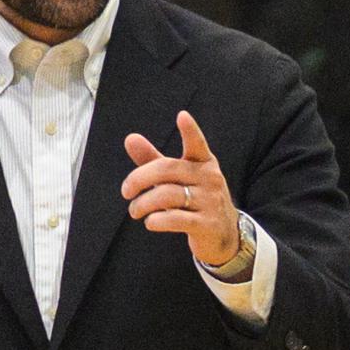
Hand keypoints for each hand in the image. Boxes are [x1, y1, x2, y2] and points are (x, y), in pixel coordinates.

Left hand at [122, 110, 241, 268]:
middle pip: (167, 170)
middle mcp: (209, 178)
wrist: (223, 233)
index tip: (182, 116)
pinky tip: (150, 222)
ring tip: (135, 211)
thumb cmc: (195, 199)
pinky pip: (176, 219)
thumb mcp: (177, 178)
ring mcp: (209, 201)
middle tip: (126, 191)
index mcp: (203, 163)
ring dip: (143, 204)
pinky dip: (157, 220)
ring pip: (167, 195)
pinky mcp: (205, 224)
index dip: (190, 131)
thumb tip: (130, 138)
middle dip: (139, 179)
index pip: (197, 144)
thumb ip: (153, 160)